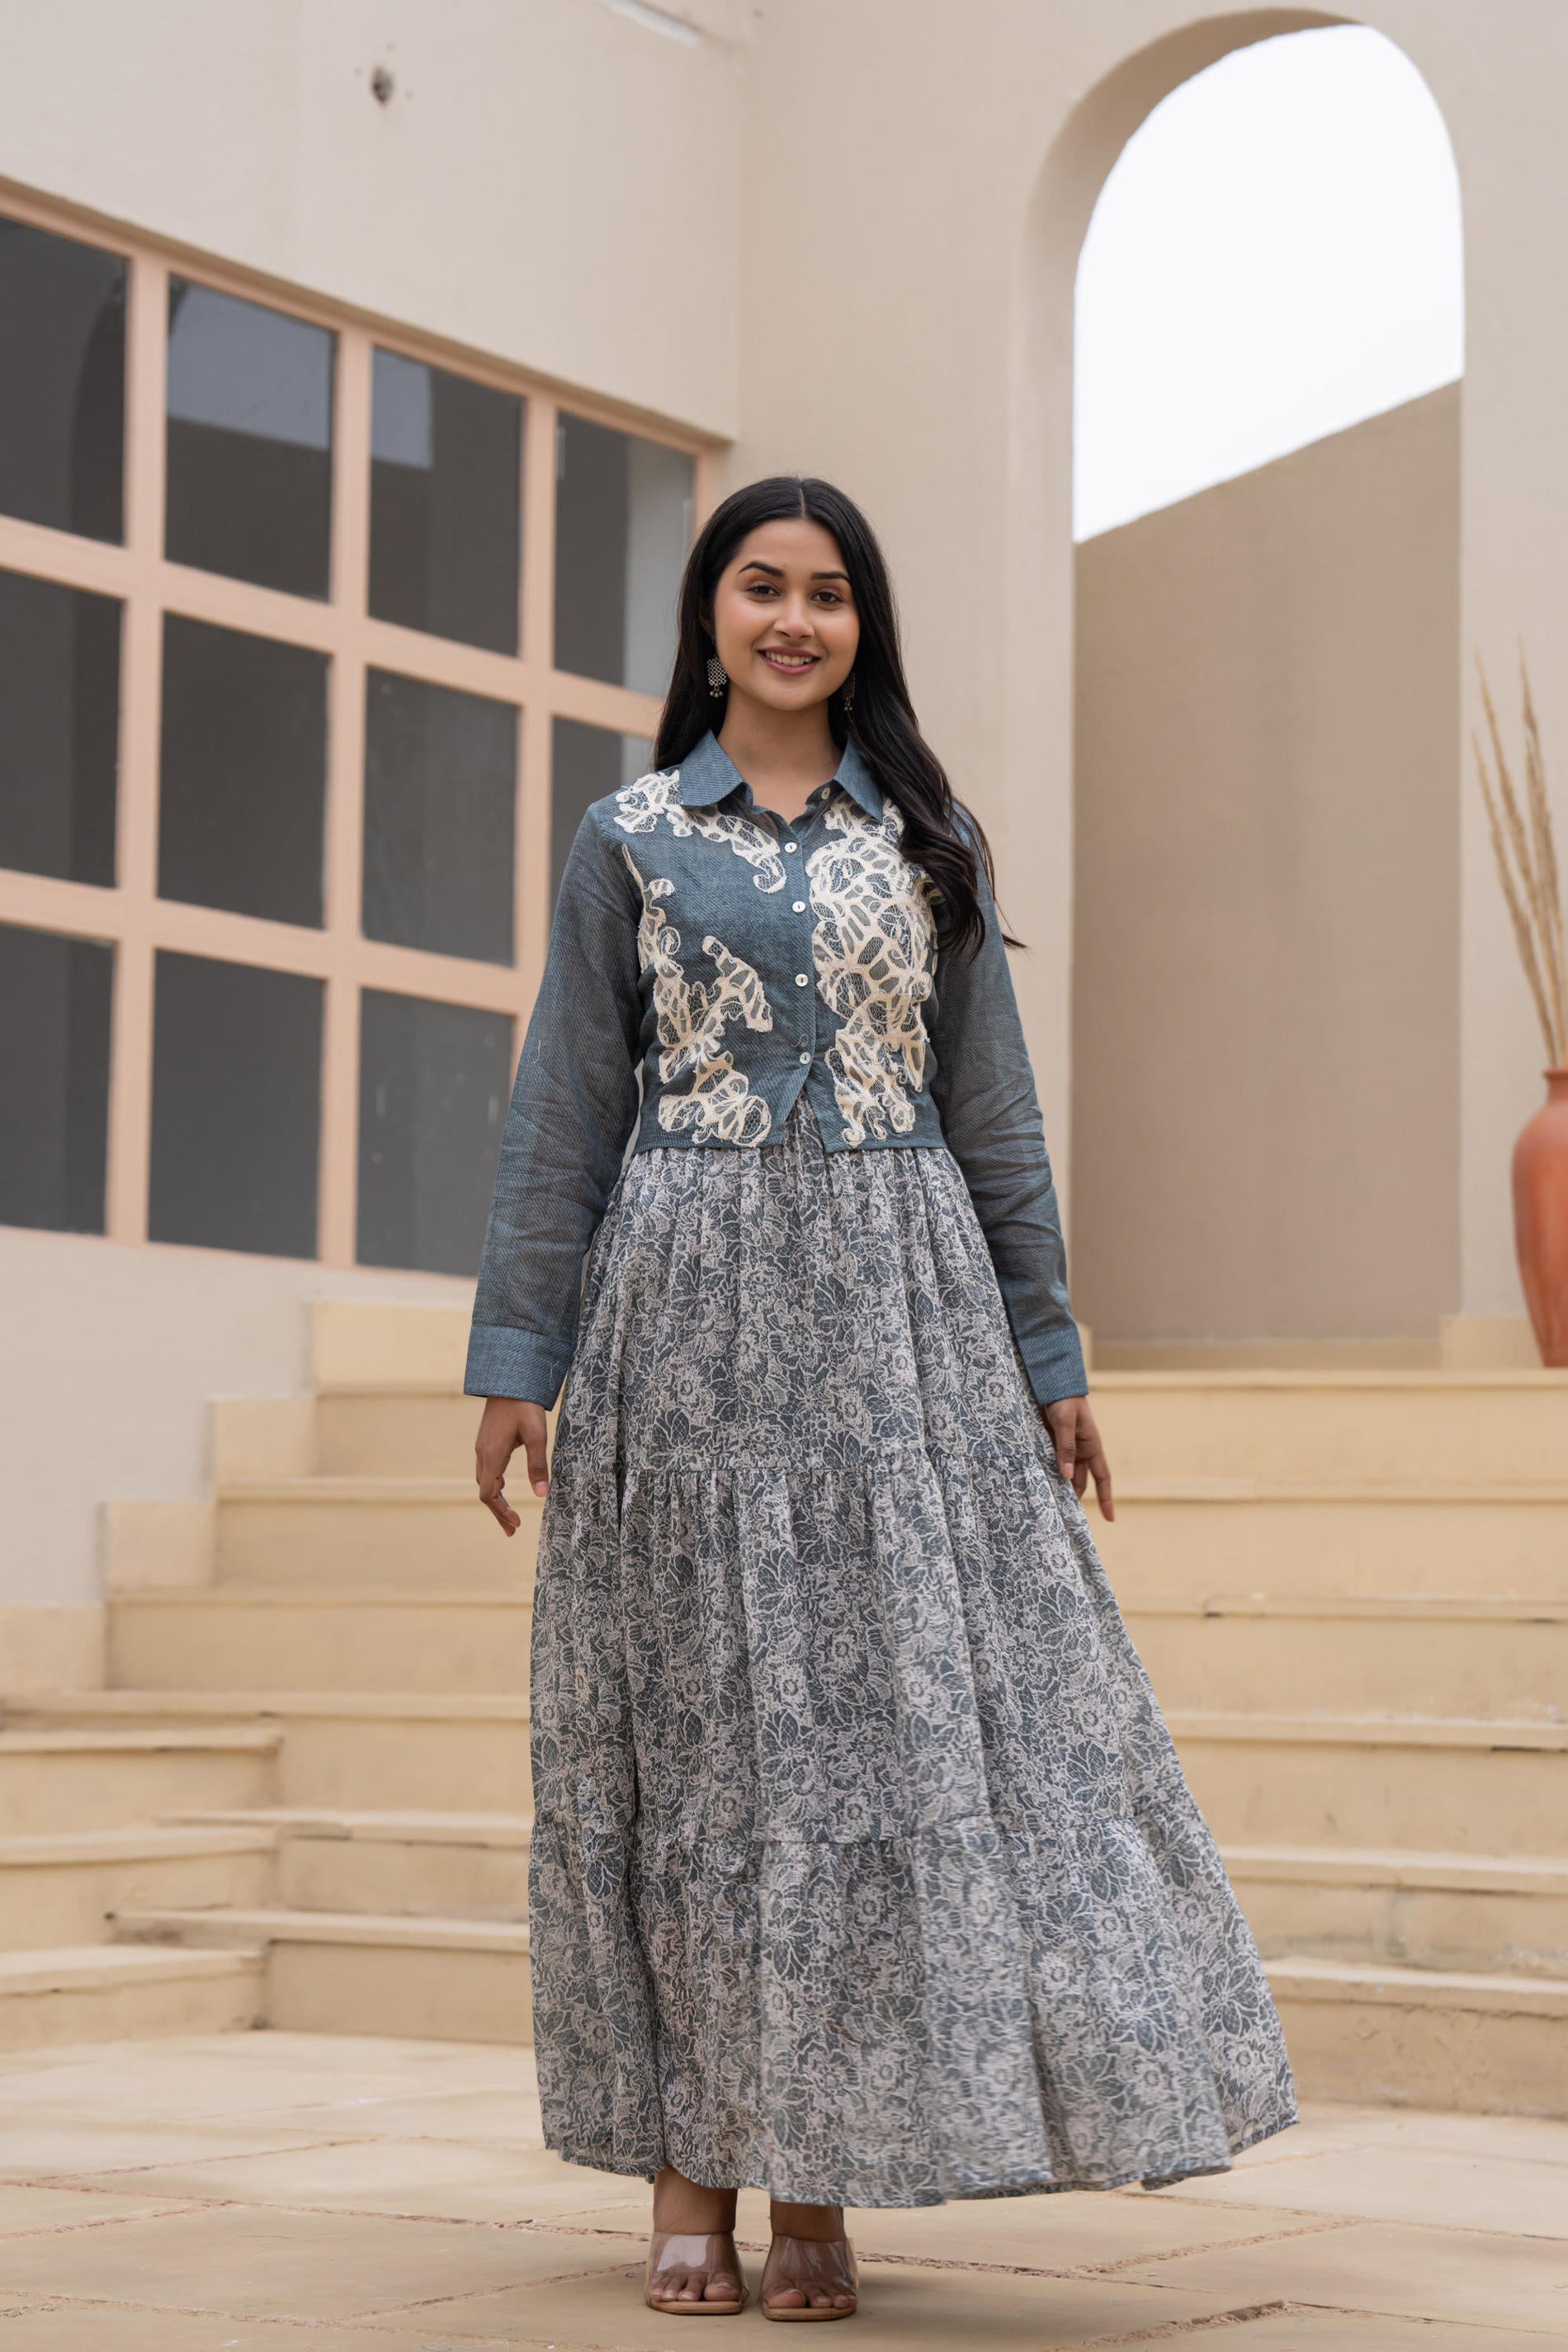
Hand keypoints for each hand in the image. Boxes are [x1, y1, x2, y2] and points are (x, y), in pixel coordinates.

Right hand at [475, 1397, 549, 1536]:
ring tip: (508, 1515)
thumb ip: (538, 1465)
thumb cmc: (524, 1405)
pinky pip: (485, 1469)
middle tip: (512, 1530)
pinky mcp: (485, 1440)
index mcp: (492, 1455)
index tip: (516, 1526)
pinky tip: (503, 1486)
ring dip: (495, 1499)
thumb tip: (542, 1496)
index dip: (501, 1513)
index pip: (490, 1495)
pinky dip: (493, 1484)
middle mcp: (482, 1453)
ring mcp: (481, 1446)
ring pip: (483, 1480)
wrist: (509, 1379)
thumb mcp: (536, 1435)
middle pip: (484, 1491)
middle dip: (498, 1512)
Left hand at [1043, 1396, 1113, 1520]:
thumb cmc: (1064, 1398)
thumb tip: (1067, 1476)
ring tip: (1049, 1503)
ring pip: (1063, 1473)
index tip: (1110, 1519)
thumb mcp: (1065, 1422)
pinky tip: (1038, 1483)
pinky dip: (1046, 1472)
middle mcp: (1080, 1449)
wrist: (1051, 1381)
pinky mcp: (1051, 1443)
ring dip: (1058, 1485)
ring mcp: (1065, 1447)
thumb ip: (1065, 1448)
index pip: (1103, 1478)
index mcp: (1091, 1445)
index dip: (1106, 1498)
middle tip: (1064, 1516)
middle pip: (1079, 1480)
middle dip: (1073, 1496)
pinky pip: (1050, 1462)